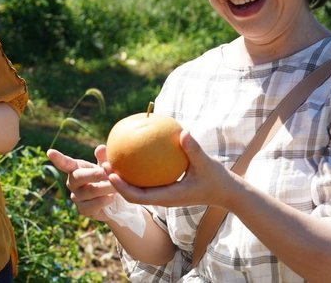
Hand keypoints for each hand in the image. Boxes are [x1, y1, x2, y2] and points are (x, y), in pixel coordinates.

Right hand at [46, 145, 118, 221]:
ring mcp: (76, 197)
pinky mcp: (83, 210)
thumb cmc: (106, 178)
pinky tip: (111, 197)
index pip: (65, 163)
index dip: (57, 159)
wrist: (113, 201)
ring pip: (90, 191)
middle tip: (109, 170)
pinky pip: (93, 205)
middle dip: (95, 174)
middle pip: (79, 177)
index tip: (49, 152)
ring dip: (106, 188)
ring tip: (117, 185)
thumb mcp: (106, 166)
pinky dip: (104, 200)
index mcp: (75, 169)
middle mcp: (72, 183)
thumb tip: (101, 148)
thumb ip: (103, 158)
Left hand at [106, 130, 236, 208]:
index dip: (120, 188)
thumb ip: (194, 150)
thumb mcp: (206, 164)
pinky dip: (138, 169)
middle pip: (131, 193)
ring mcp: (163, 194)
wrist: (226, 192)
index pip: (137, 197)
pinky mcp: (166, 188)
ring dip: (123, 176)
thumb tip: (183, 132)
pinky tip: (135, 152)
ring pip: (137, 188)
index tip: (110, 174)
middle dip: (115, 181)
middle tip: (104, 162)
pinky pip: (148, 180)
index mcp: (167, 198)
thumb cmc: (216, 179)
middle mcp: (161, 198)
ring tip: (113, 157)